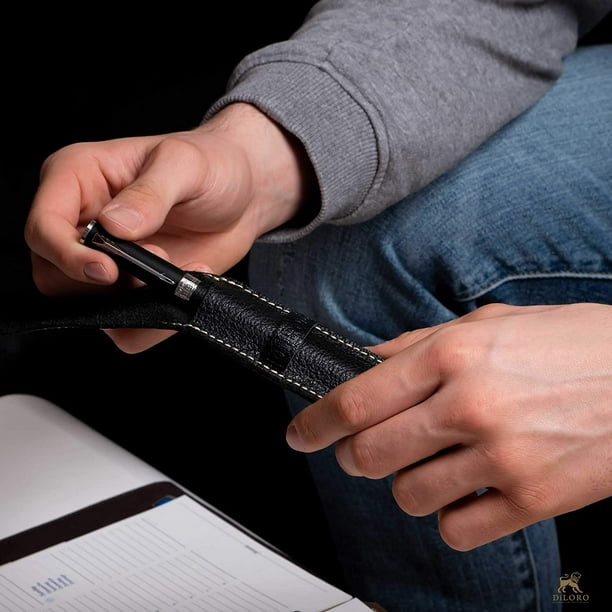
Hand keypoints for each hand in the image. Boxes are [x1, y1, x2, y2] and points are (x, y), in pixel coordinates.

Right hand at [25, 103, 314, 351]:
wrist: (245, 194)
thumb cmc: (212, 164)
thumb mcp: (185, 165)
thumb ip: (150, 194)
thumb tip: (114, 226)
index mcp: (77, 178)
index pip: (43, 228)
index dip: (66, 255)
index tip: (108, 269)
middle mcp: (82, 221)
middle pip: (53, 275)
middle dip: (103, 282)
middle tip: (157, 258)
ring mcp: (105, 259)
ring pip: (86, 306)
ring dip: (133, 299)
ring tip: (175, 264)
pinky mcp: (131, 288)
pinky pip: (126, 327)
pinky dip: (155, 320)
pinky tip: (186, 281)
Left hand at [286, 303, 611, 549]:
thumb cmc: (571, 343)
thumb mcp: (488, 324)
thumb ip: (418, 344)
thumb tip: (365, 362)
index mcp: (452, 355)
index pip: (358, 399)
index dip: (316, 422)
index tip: (300, 434)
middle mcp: (469, 405)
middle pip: (370, 453)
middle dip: (353, 456)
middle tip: (360, 451)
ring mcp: (501, 456)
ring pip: (408, 495)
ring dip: (405, 483)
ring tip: (429, 464)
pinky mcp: (532, 498)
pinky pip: (456, 528)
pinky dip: (448, 514)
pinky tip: (465, 489)